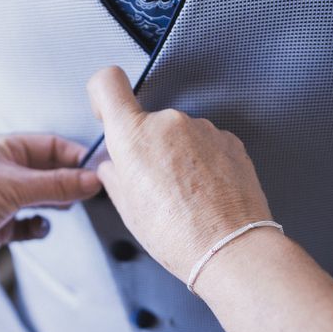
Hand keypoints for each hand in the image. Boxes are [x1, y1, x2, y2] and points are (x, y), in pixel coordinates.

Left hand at [0, 134, 100, 276]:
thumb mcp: (14, 186)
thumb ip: (57, 184)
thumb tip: (92, 180)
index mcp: (2, 150)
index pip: (48, 145)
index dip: (74, 155)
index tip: (97, 169)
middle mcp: (1, 172)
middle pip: (47, 172)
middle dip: (68, 181)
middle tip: (90, 191)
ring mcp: (0, 200)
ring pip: (40, 198)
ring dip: (55, 203)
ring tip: (67, 207)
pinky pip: (28, 223)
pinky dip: (37, 226)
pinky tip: (38, 227)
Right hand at [87, 66, 271, 281]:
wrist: (230, 248)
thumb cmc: (178, 234)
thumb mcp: (128, 208)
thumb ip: (114, 175)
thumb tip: (114, 166)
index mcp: (134, 135)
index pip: (107, 82)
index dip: (102, 94)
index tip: (106, 110)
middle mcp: (169, 122)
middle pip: (147, 121)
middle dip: (147, 145)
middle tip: (154, 183)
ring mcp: (203, 128)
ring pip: (178, 134)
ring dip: (177, 154)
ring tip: (185, 194)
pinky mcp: (229, 139)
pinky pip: (205, 143)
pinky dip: (202, 161)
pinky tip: (204, 191)